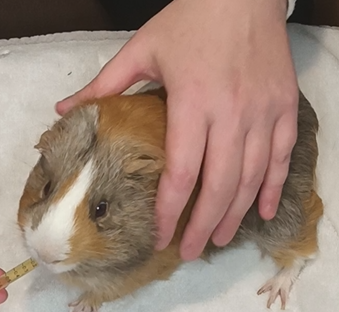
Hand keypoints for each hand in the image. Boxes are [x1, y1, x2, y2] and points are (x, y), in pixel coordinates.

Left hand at [57, 0, 297, 259]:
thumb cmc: (191, 17)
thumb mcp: (141, 48)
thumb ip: (104, 85)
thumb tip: (64, 109)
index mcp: (192, 102)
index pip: (181, 173)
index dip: (168, 212)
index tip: (158, 236)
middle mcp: (232, 114)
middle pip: (219, 186)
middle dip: (203, 226)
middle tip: (188, 252)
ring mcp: (263, 113)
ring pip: (252, 178)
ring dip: (235, 215)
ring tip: (219, 241)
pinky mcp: (284, 107)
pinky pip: (282, 157)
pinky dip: (273, 188)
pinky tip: (262, 212)